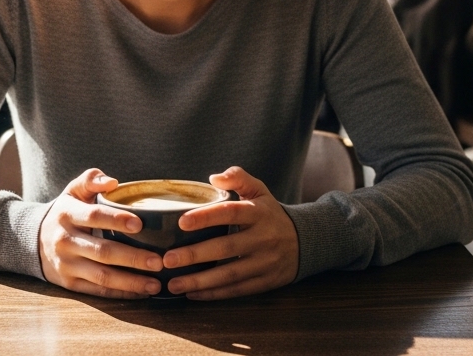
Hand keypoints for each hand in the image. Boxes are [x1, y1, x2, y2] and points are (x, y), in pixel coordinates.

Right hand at [38, 169, 164, 298]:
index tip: (140, 224)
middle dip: (132, 257)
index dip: (116, 220)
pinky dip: (121, 292)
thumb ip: (91, 180)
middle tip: (158, 260)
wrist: (33, 241)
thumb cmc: (65, 213)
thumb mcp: (73, 191)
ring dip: (131, 281)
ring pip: (102, 276)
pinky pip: (98, 290)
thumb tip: (112, 182)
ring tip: (156, 283)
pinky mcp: (69, 283)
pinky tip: (141, 291)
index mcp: (67, 214)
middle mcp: (65, 241)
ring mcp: (66, 265)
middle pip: (102, 252)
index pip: (94, 216)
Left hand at [162, 166, 298, 300]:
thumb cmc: (270, 214)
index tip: (181, 222)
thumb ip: (238, 178)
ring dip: (199, 281)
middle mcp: (263, 238)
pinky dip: (214, 294)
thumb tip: (214, 178)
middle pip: (226, 248)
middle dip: (195, 255)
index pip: (231, 212)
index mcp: (259, 213)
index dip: (206, 217)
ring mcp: (265, 262)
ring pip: (229, 274)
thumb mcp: (260, 191)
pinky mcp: (265, 282)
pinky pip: (237, 290)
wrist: (305, 241)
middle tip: (167, 259)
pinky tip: (192, 293)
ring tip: (173, 284)